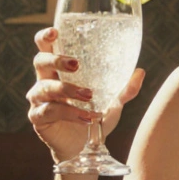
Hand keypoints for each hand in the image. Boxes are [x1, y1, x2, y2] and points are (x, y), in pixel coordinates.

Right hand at [26, 26, 144, 162]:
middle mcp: (45, 81)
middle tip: (76, 64)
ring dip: (67, 89)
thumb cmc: (94, 117)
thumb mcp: (113, 101)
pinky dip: (69, 113)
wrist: (85, 148)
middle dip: (56, 59)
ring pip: (44, 87)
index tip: (55, 31)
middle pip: (40, 61)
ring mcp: (39, 100)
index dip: (46, 37)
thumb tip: (140, 71)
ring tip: (89, 96)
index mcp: (58, 71)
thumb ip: (125, 88)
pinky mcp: (38, 119)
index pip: (46, 47)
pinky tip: (86, 118)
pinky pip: (49, 111)